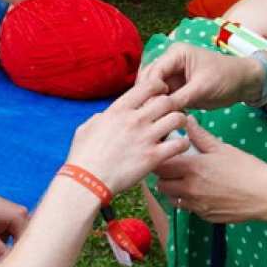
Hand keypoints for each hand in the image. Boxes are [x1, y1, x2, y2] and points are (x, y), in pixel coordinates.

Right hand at [65, 80, 190, 193]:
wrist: (87, 181)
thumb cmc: (83, 156)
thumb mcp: (87, 128)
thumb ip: (102, 117)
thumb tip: (107, 116)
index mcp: (119, 110)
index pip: (148, 86)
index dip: (159, 86)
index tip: (161, 93)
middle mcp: (134, 120)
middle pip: (167, 100)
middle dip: (173, 104)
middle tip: (172, 112)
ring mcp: (146, 138)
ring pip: (177, 118)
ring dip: (181, 121)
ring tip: (178, 128)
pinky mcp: (153, 157)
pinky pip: (180, 144)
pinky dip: (183, 143)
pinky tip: (179, 146)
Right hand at [134, 43, 260, 112]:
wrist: (244, 83)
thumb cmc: (226, 78)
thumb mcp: (202, 88)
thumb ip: (180, 98)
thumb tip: (160, 110)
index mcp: (176, 54)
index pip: (154, 72)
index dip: (149, 90)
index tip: (148, 108)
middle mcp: (170, 63)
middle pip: (150, 81)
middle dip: (148, 98)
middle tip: (146, 118)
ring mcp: (173, 76)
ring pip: (155, 92)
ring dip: (154, 105)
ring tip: (151, 122)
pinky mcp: (177, 89)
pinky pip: (164, 99)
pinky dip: (162, 109)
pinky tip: (159, 122)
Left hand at [154, 121, 266, 223]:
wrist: (266, 195)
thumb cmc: (247, 169)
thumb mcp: (222, 148)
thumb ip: (200, 135)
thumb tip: (187, 121)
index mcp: (192, 168)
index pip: (160, 165)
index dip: (159, 159)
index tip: (164, 155)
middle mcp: (189, 189)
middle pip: (161, 184)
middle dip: (163, 176)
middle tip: (172, 168)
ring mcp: (196, 205)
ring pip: (171, 199)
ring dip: (173, 190)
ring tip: (184, 181)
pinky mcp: (204, 216)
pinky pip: (187, 209)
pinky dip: (188, 201)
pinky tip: (200, 192)